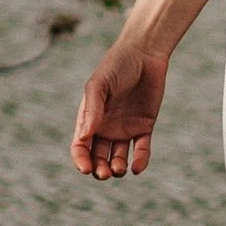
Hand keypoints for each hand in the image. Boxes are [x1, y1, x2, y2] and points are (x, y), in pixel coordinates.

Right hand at [71, 33, 170, 178]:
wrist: (144, 53)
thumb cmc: (116, 66)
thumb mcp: (100, 85)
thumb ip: (92, 109)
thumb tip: (84, 137)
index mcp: (89, 118)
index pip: (80, 147)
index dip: (80, 161)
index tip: (86, 169)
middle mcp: (105, 127)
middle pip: (98, 158)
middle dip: (99, 169)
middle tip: (105, 172)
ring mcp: (125, 129)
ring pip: (118, 158)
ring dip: (117, 168)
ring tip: (119, 169)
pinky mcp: (144, 127)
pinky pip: (141, 150)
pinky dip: (139, 161)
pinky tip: (137, 167)